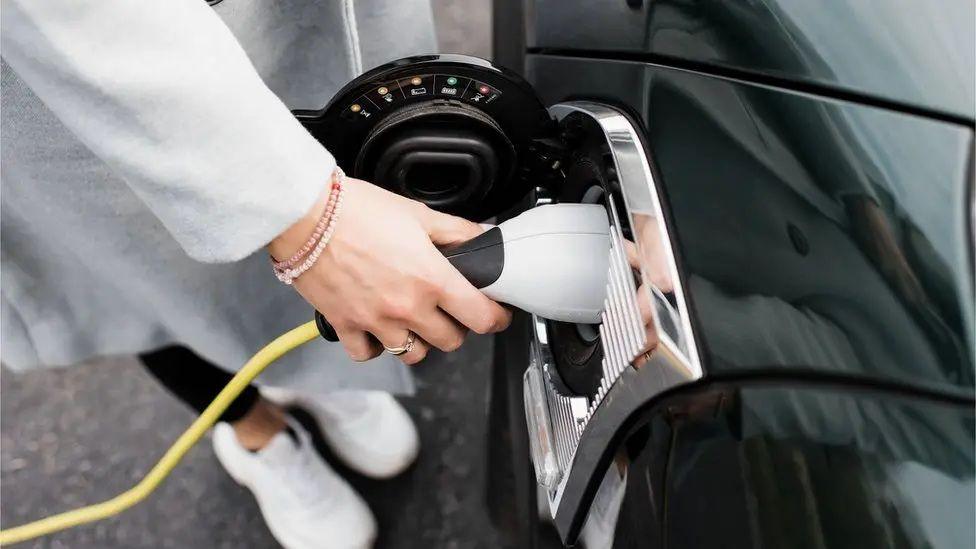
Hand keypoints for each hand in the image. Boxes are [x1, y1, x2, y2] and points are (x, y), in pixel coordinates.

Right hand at [270, 176, 511, 363]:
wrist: (307, 216)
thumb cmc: (358, 210)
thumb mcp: (418, 214)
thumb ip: (457, 231)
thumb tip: (483, 238)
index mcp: (432, 279)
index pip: (481, 317)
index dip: (496, 318)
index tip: (496, 314)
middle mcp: (407, 307)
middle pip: (451, 341)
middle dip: (457, 327)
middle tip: (451, 310)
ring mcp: (376, 322)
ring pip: (414, 355)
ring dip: (420, 341)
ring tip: (415, 320)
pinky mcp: (346, 325)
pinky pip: (368, 354)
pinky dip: (376, 347)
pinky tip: (378, 329)